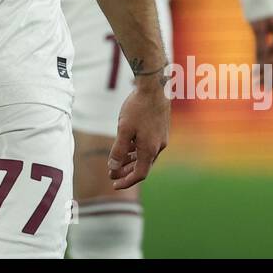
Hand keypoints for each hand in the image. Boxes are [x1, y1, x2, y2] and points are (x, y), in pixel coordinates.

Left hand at [108, 73, 169, 188]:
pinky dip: (137, 151)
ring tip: (118, 164)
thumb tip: (113, 168)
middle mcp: (158, 147)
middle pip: (142, 167)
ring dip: (132, 162)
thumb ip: (119, 150)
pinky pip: (148, 147)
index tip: (114, 184)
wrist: (155, 88)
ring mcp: (161, 139)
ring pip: (145, 156)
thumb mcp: (124, 129)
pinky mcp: (161, 131)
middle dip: (127, 173)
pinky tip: (128, 148)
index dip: (126, 181)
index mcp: (149, 149)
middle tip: (112, 175)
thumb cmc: (138, 107)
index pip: (139, 174)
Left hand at [249, 13, 272, 88]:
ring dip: (268, 69)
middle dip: (270, 77)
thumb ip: (261, 45)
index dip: (270, 78)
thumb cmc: (259, 2)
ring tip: (257, 81)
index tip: (262, 90)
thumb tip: (261, 64)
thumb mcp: (258, 24)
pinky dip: (267, 57)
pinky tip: (260, 65)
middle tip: (260, 92)